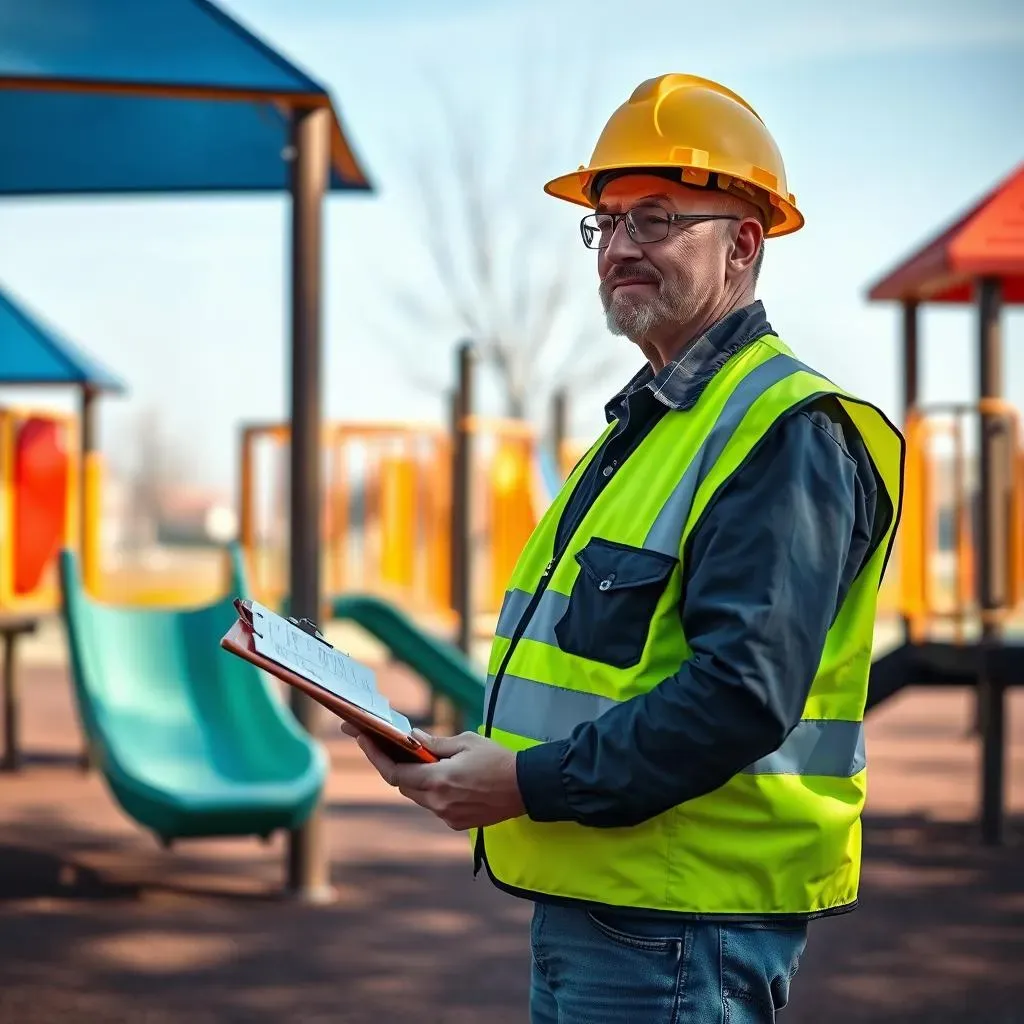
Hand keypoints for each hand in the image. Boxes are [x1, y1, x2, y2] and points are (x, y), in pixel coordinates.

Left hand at [341, 723, 525, 829]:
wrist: (528, 788)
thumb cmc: (499, 760)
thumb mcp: (467, 742)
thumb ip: (436, 743)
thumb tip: (411, 739)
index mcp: (439, 780)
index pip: (394, 772)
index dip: (374, 755)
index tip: (362, 737)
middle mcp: (438, 802)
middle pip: (403, 784)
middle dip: (393, 764)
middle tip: (384, 744)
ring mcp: (447, 816)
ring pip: (418, 796)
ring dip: (414, 778)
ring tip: (415, 758)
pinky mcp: (456, 823)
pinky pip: (434, 805)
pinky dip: (431, 790)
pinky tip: (439, 775)